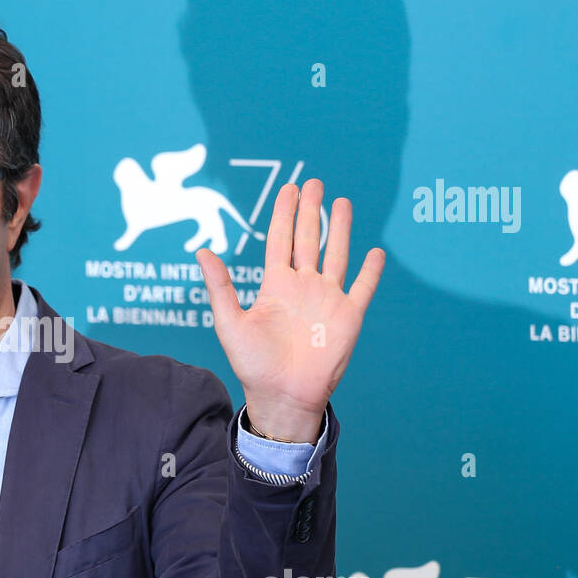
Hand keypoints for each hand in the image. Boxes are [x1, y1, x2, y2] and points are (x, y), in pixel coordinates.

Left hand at [197, 180, 383, 442]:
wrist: (282, 395)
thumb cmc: (252, 364)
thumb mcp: (229, 323)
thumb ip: (220, 286)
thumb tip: (201, 250)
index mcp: (275, 286)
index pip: (280, 240)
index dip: (284, 214)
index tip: (289, 188)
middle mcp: (302, 287)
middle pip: (308, 240)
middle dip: (310, 211)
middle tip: (313, 182)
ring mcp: (327, 299)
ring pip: (336, 255)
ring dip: (339, 229)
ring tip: (342, 202)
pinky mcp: (348, 316)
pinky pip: (362, 288)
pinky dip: (370, 271)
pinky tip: (376, 252)